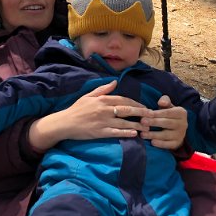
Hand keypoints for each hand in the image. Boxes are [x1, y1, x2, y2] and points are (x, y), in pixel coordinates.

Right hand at [28, 80, 154, 152]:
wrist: (65, 123)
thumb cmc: (77, 109)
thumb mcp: (88, 95)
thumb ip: (103, 89)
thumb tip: (115, 81)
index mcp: (103, 99)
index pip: (123, 99)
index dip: (136, 103)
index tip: (144, 107)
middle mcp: (104, 109)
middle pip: (127, 110)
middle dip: (141, 112)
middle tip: (151, 115)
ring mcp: (103, 121)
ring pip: (124, 122)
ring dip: (137, 124)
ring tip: (147, 127)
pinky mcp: (100, 132)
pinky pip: (116, 132)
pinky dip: (126, 132)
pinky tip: (134, 134)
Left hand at [138, 95, 187, 149]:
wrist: (177, 129)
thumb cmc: (169, 115)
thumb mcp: (168, 107)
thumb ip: (165, 102)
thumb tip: (161, 103)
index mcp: (181, 113)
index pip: (168, 112)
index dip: (156, 113)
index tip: (146, 114)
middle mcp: (183, 124)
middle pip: (166, 123)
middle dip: (153, 122)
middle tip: (142, 122)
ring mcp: (180, 135)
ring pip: (166, 135)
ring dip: (153, 134)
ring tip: (142, 134)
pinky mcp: (177, 143)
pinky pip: (168, 145)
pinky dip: (160, 144)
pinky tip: (152, 142)